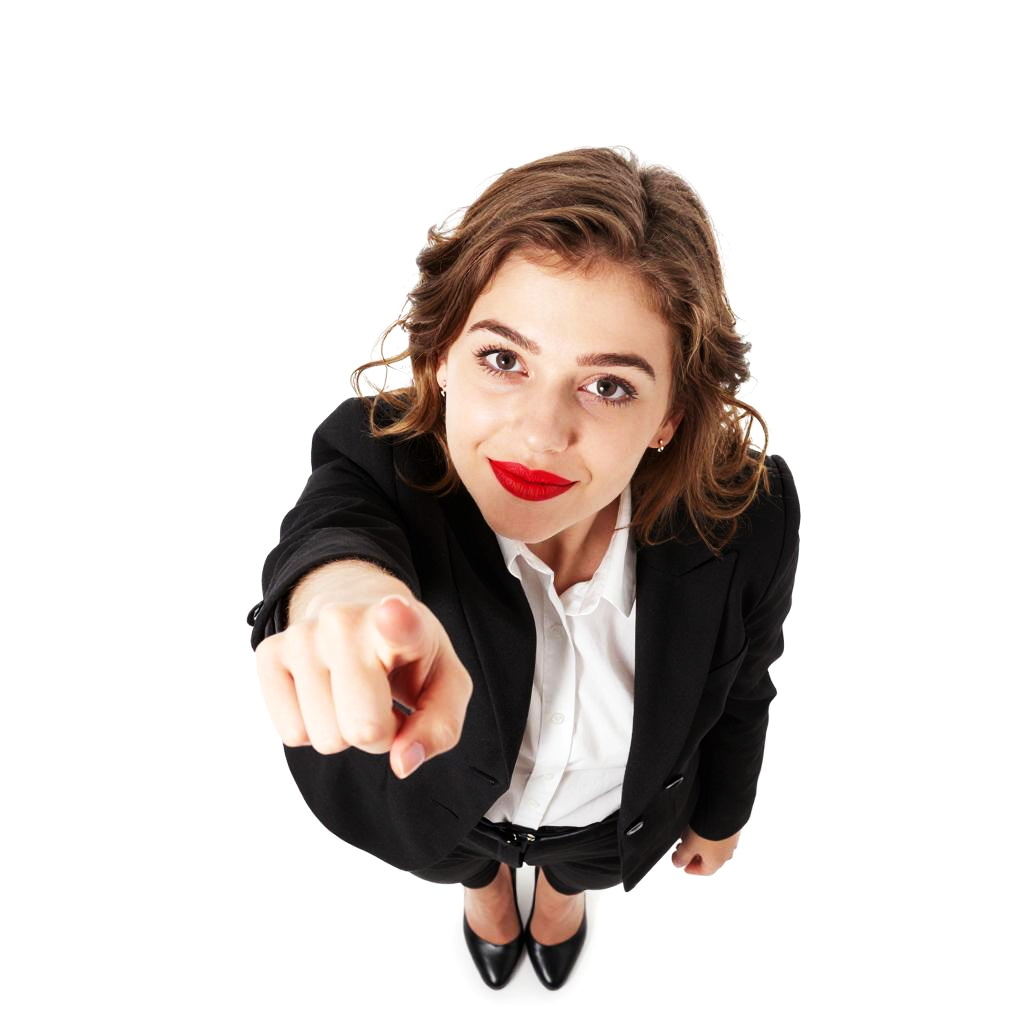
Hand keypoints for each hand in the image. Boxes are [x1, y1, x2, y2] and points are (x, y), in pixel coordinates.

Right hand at [255, 593, 471, 779]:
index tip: (394, 612)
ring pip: (325, 738)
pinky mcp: (268, 654)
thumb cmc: (408, 657)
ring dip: (346, 731)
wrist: (357, 612)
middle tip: (384, 700)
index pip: (397, 621)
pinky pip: (293, 734)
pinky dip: (314, 729)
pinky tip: (327, 695)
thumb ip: (439, 728)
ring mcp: (302, 635)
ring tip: (355, 693)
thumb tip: (402, 763)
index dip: (396, 621)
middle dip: (379, 734)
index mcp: (402, 619)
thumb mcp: (446, 685)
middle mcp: (345, 620)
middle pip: (362, 728)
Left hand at [671, 826, 740, 874]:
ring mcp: (730, 840)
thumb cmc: (707, 831)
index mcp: (716, 862)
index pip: (704, 871)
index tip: (683, 865)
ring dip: (701, 843)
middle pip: (709, 859)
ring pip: (713, 846)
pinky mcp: (731, 828)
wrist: (723, 810)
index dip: (691, 868)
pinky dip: (708, 833)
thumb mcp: (688, 846)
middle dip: (694, 855)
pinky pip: (718, 834)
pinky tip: (699, 824)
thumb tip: (678, 864)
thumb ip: (681, 857)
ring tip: (689, 834)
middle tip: (683, 848)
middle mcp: (726, 854)